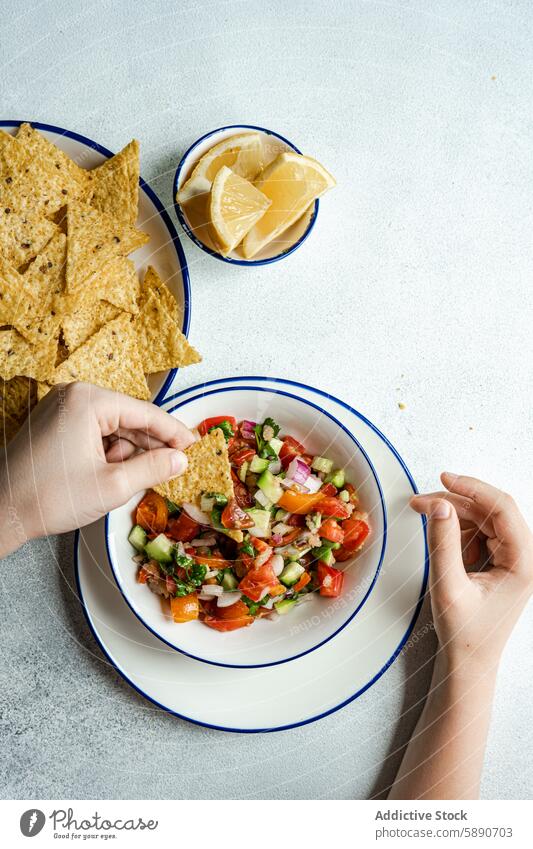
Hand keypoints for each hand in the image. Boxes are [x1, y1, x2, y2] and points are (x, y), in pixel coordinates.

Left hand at [0, 382, 194, 555]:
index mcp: (89, 401)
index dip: (175, 433)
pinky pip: (95, 433)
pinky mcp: (56, 424)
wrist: (2, 511)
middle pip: (130, 418)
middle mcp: (75, 396)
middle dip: (151, 446)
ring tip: (136, 479)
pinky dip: (109, 453)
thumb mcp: (113, 485)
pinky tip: (115, 475)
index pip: (146, 413)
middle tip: (177, 466)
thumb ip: (153, 468)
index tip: (196, 446)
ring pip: (114, 428)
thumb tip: (180, 460)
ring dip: (129, 453)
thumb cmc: (48, 496)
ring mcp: (63, 408)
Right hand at [410, 473, 532, 674]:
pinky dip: (457, 532)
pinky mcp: (501, 561)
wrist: (469, 660)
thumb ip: (443, 543)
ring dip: (454, 516)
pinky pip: (479, 532)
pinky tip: (444, 546)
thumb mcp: (448, 586)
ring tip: (425, 521)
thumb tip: (440, 505)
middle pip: (491, 510)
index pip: (503, 509)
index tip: (445, 479)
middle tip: (421, 502)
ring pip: (483, 518)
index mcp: (524, 563)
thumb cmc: (464, 632)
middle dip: (455, 502)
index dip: (473, 488)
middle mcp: (525, 557)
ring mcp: (514, 558)